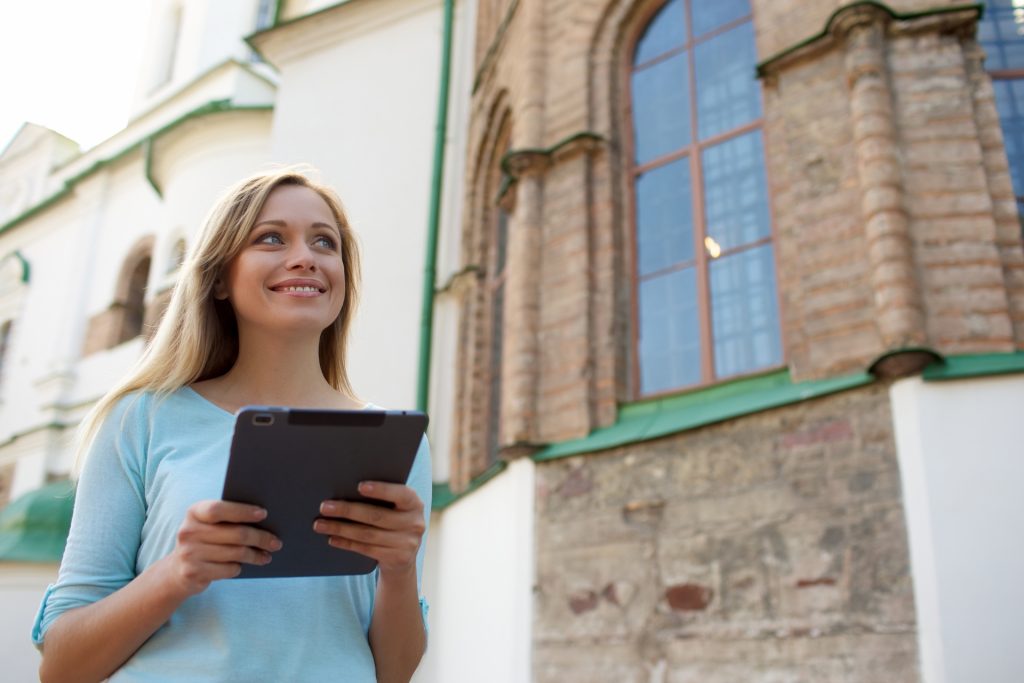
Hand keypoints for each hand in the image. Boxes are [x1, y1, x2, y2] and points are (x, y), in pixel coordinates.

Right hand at [164, 500, 282, 596]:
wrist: (177, 570)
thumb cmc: (204, 541)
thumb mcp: (209, 525)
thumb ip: (229, 519)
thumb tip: (266, 521)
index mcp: (194, 513)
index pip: (219, 509)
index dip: (242, 511)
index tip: (264, 514)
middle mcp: (188, 531)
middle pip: (236, 533)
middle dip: (260, 538)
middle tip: (276, 542)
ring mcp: (189, 553)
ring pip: (236, 553)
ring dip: (255, 555)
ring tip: (267, 555)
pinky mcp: (193, 573)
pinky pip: (229, 569)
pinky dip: (240, 567)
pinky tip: (244, 565)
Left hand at [314, 482, 425, 577]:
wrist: (403, 556)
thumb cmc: (392, 521)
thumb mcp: (395, 508)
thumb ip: (383, 498)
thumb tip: (346, 487)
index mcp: (415, 503)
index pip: (400, 494)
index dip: (381, 490)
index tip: (359, 486)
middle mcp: (415, 523)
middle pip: (377, 516)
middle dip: (348, 510)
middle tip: (325, 507)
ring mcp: (408, 543)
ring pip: (368, 534)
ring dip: (341, 528)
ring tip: (320, 524)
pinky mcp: (397, 558)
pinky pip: (366, 549)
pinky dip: (346, 543)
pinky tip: (332, 537)